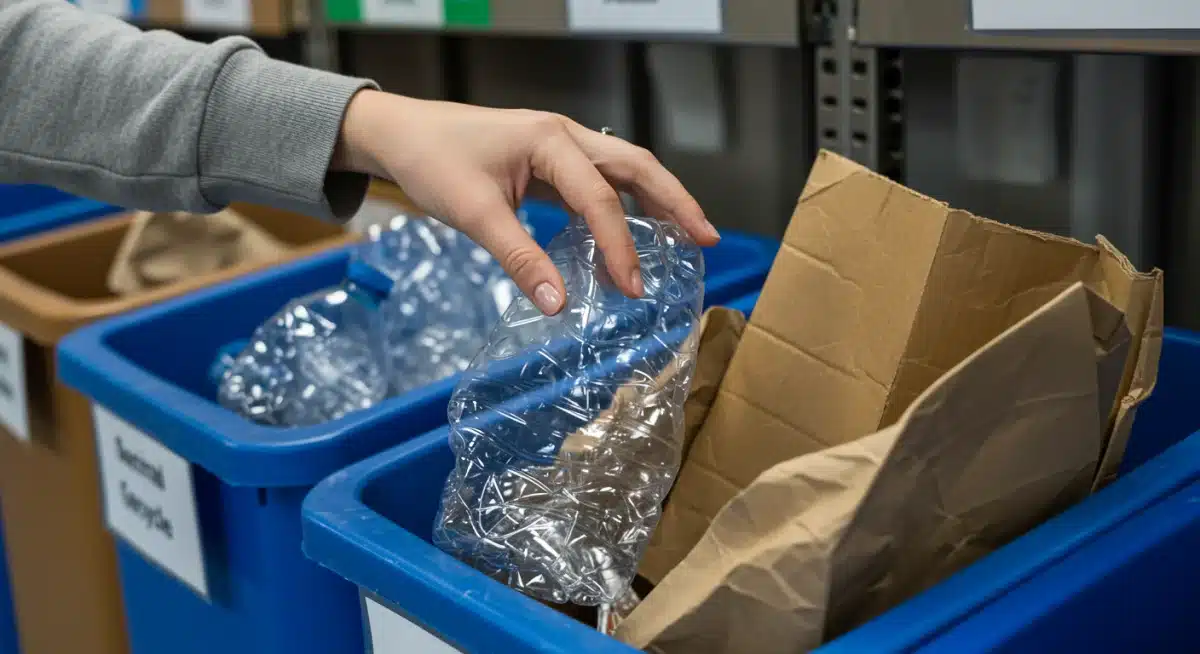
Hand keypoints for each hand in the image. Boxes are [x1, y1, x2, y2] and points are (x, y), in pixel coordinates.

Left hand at [332, 90, 718, 315]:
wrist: (399, 133)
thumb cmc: (432, 162)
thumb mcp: (474, 214)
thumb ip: (520, 259)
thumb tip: (558, 306)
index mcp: (550, 140)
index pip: (601, 199)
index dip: (620, 247)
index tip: (632, 289)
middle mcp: (565, 134)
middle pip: (636, 166)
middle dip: (675, 202)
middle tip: (707, 239)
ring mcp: (559, 143)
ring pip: (623, 168)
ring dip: (656, 199)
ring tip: (686, 234)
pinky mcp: (548, 158)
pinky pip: (598, 178)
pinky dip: (622, 202)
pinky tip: (628, 230)